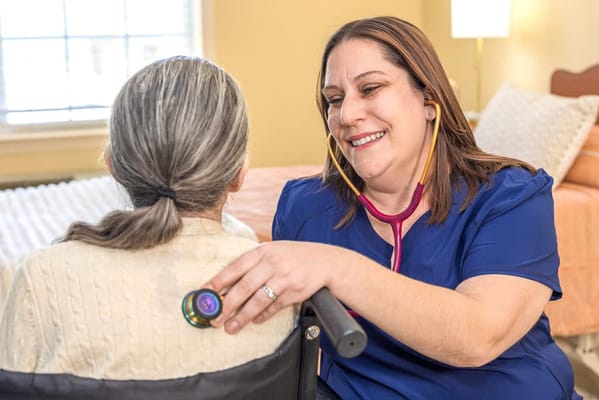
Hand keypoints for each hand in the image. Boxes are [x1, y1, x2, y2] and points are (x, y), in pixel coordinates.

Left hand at [203, 240, 338, 333]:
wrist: (325, 261)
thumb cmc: (293, 256)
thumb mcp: (272, 252)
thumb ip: (252, 266)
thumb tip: (226, 287)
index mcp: (262, 252)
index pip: (235, 267)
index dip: (218, 281)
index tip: (203, 294)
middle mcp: (272, 264)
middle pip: (244, 287)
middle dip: (227, 305)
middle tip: (214, 318)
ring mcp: (284, 278)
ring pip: (258, 301)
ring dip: (242, 316)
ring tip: (230, 327)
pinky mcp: (295, 292)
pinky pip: (274, 307)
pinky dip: (263, 315)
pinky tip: (255, 321)